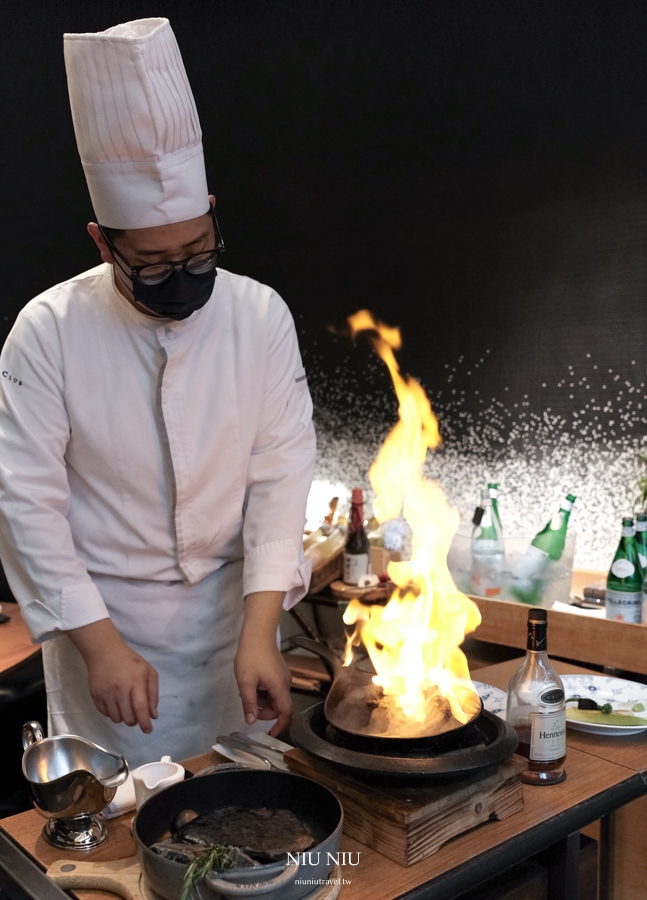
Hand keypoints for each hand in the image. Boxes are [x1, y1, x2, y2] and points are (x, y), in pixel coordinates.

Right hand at [66, 619, 158, 733]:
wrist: (104, 652)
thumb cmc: (130, 661)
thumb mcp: (148, 671)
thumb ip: (153, 693)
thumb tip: (153, 715)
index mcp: (136, 682)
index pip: (141, 708)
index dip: (145, 722)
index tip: (148, 730)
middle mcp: (120, 690)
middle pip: (128, 718)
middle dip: (135, 721)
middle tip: (136, 714)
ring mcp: (106, 694)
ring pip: (116, 719)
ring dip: (123, 718)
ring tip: (125, 707)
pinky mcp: (96, 696)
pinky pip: (105, 714)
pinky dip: (112, 713)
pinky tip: (115, 703)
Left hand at [235, 591, 291, 736]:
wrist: (257, 633)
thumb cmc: (251, 655)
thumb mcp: (245, 682)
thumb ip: (249, 703)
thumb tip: (251, 721)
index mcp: (279, 687)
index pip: (285, 712)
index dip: (280, 725)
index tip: (270, 734)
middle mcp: (285, 682)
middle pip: (279, 706)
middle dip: (265, 711)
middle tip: (250, 705)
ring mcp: (283, 676)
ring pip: (275, 697)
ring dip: (263, 700)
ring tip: (248, 690)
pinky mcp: (279, 671)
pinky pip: (274, 688)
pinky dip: (264, 691)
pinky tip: (252, 684)